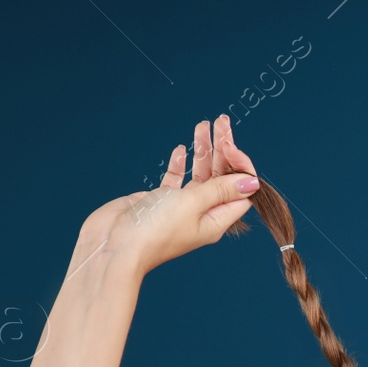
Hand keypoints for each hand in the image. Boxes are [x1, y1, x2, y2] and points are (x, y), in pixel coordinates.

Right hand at [80, 114, 261, 276]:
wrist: (115, 244)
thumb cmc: (155, 229)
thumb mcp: (193, 202)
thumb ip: (221, 189)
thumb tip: (252, 182)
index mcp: (216, 219)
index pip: (241, 191)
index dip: (240, 166)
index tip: (230, 146)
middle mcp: (202, 214)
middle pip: (221, 178)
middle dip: (223, 149)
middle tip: (220, 122)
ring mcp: (181, 207)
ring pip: (199, 175)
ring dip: (202, 151)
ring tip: (202, 126)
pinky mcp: (160, 202)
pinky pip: (176, 180)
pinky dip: (180, 164)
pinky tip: (180, 150)